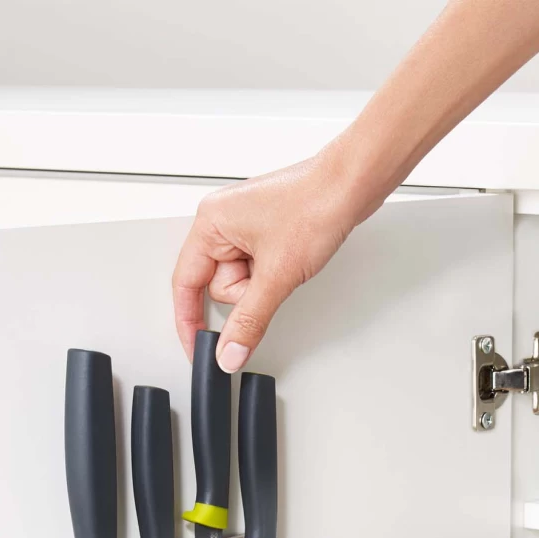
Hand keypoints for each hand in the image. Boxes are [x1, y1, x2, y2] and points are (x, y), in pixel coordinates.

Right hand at [172, 151, 363, 373]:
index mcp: (210, 222)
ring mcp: (244, 226)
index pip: (186, 284)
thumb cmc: (315, 206)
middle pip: (217, 285)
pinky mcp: (266, 231)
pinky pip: (258, 269)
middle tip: (272, 276)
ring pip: (240, 281)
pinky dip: (273, 274)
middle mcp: (222, 221)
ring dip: (263, 283)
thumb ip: (248, 320)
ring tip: (287, 260)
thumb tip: (229, 351)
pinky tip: (292, 258)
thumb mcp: (276, 275)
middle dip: (246, 292)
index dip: (189, 321)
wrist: (352, 185)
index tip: (196, 348)